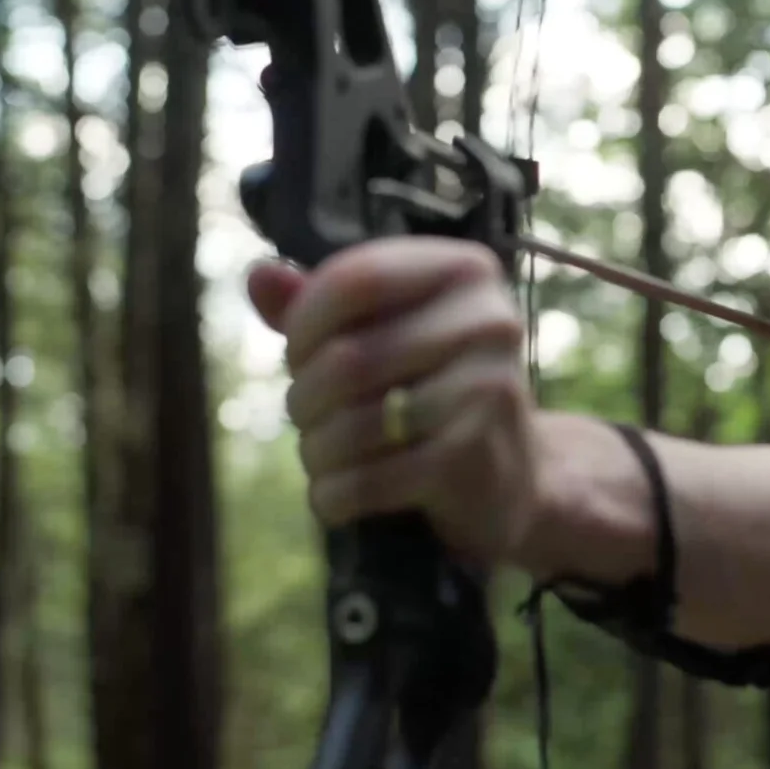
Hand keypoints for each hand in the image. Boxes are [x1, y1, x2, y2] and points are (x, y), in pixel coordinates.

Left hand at [247, 237, 535, 564]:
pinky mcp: (473, 460)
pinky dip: (334, 495)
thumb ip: (321, 303)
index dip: (304, 323)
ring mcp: (488, 392)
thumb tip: (259, 276)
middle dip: (304, 397)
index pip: (356, 279)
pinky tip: (335, 497)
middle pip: (349, 358)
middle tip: (305, 415)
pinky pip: (368, 481)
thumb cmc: (432, 389)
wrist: (510, 475)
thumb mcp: (385, 331)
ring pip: (354, 424)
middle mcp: (490, 322)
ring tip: (320, 455)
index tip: (299, 355)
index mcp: (465, 271)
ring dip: (316, 450)